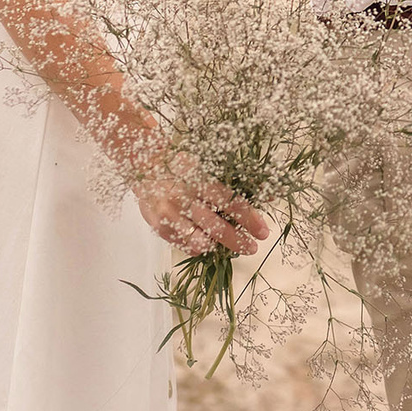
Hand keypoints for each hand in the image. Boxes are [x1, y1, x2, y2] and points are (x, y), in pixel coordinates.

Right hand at [135, 168, 268, 256]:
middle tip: (252, 247)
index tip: (262, 231)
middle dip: (239, 240)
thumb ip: (234, 183)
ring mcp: (170, 214)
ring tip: (229, 243)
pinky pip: (184, 245)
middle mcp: (184, 197)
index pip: (231, 203)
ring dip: (218, 245)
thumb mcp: (208, 165)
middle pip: (218, 227)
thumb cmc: (181, 164)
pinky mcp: (159, 226)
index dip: (250, 220)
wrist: (144, 163)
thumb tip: (268, 194)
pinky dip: (198, 247)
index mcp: (200, 179)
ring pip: (200, 241)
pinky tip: (207, 242)